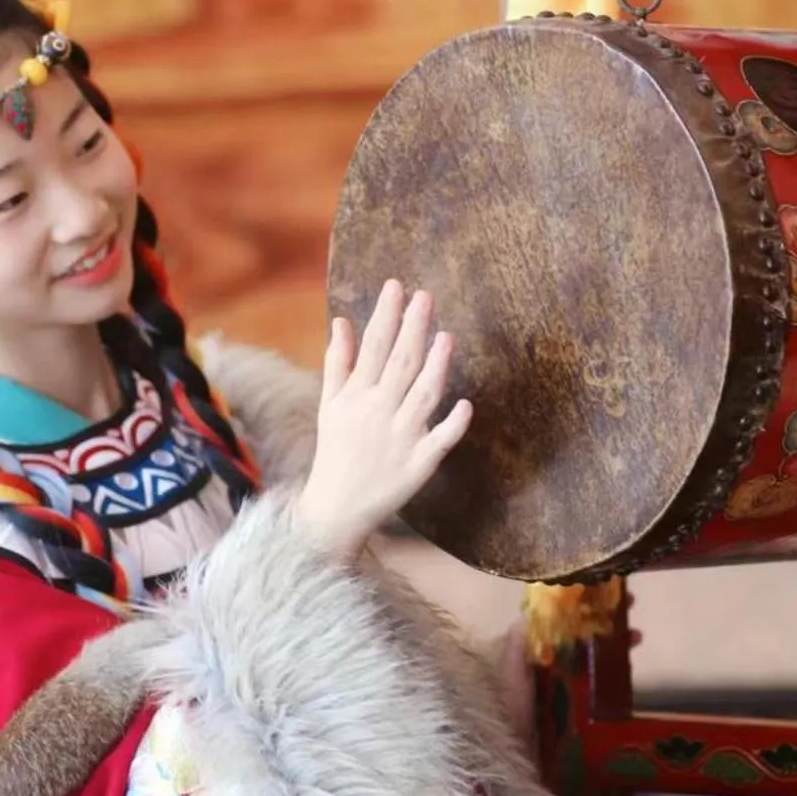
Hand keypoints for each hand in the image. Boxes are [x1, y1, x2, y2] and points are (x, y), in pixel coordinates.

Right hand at [295, 281, 472, 554]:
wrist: (336, 509)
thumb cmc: (336, 450)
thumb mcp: (330, 405)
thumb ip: (339, 362)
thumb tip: (343, 321)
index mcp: (356, 397)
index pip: (373, 348)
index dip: (386, 316)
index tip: (397, 286)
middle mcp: (378, 413)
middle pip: (400, 365)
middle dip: (412, 329)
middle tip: (425, 296)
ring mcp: (400, 439)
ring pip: (422, 398)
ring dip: (436, 368)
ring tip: (446, 337)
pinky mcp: (418, 465)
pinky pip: (439, 442)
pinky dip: (452, 424)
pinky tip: (466, 404)